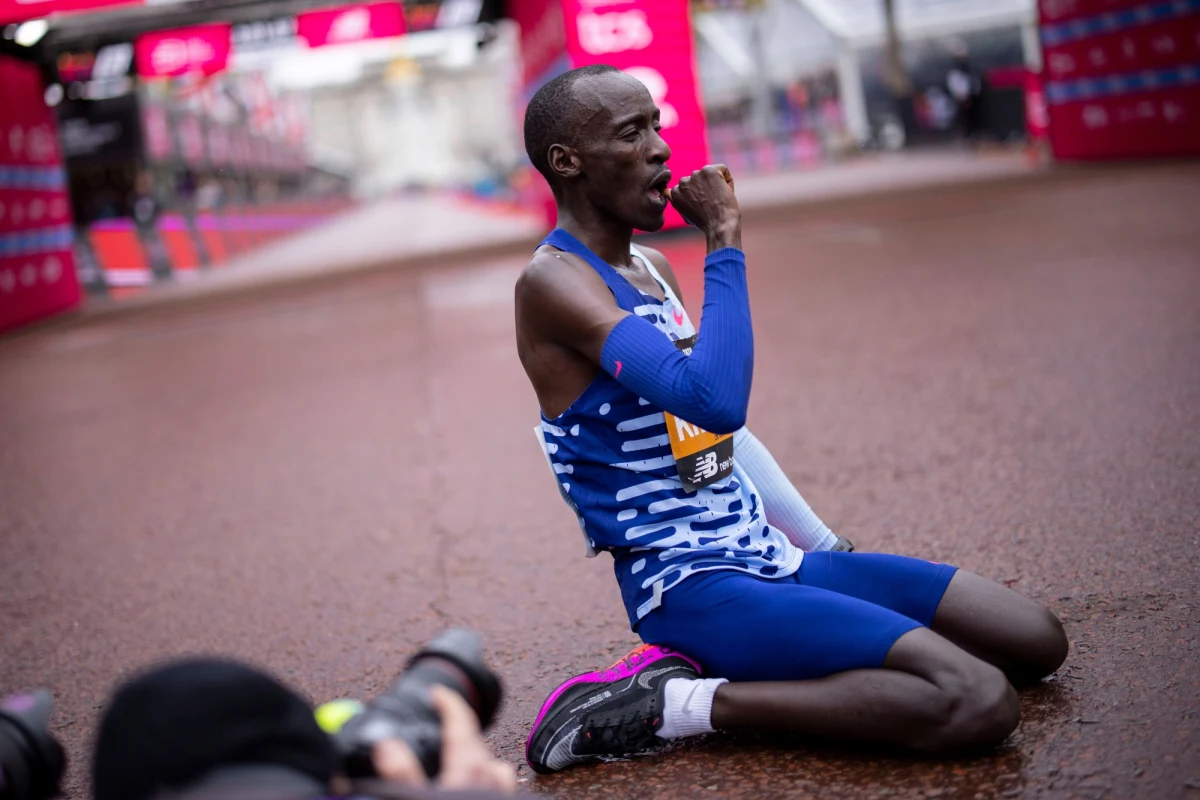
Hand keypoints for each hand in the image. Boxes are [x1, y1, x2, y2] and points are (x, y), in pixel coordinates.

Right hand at [372, 686, 517, 794]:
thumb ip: (401, 775)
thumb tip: (387, 745)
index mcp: (468, 771)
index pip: (462, 724)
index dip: (450, 703)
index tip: (438, 694)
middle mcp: (491, 782)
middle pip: (479, 744)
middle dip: (461, 730)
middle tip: (443, 725)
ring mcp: (501, 797)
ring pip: (495, 768)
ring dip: (478, 759)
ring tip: (459, 759)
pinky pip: (501, 789)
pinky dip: (487, 782)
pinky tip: (474, 791)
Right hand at [665, 164, 739, 249]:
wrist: (719, 224)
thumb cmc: (706, 222)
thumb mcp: (685, 213)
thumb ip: (677, 201)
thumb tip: (667, 191)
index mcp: (675, 192)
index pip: (690, 186)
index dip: (700, 196)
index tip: (703, 206)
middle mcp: (682, 182)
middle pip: (701, 180)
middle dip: (707, 189)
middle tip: (711, 204)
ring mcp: (695, 175)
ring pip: (711, 175)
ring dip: (716, 185)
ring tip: (718, 200)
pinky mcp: (709, 171)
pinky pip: (723, 169)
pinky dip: (728, 180)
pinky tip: (725, 193)